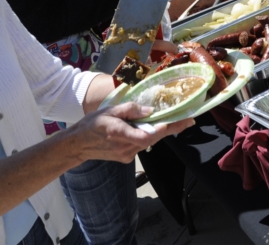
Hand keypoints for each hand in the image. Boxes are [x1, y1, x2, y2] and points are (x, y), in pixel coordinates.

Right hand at [67, 102, 193, 162]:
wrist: (78, 144)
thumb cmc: (93, 124)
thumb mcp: (110, 110)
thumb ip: (130, 110)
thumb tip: (150, 110)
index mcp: (120, 134)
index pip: (146, 135)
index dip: (163, 129)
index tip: (179, 122)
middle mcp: (125, 148)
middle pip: (153, 138)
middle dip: (171, 128)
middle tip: (189, 120)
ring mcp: (126, 155)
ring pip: (149, 141)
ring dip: (161, 131)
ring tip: (177, 121)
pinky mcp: (126, 158)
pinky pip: (142, 145)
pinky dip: (149, 135)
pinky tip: (153, 127)